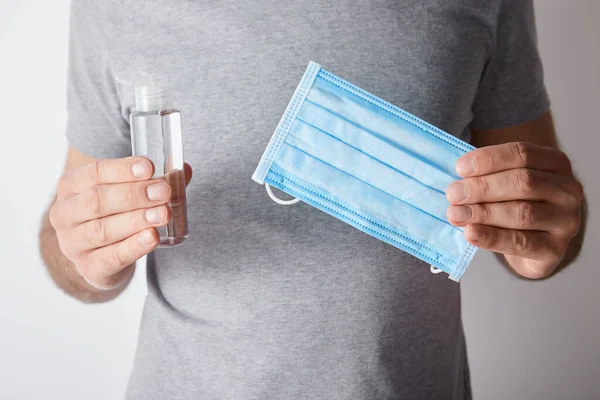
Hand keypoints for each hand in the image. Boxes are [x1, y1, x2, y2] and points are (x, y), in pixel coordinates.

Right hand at [49, 157, 191, 289]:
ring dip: (136, 220)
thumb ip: (154, 181)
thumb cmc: (115, 214)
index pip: (94, 173)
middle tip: (163, 192)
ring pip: (103, 230)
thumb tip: (183, 170)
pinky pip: (111, 257)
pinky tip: (152, 238)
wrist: (102, 255)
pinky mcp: (89, 268)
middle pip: (97, 201)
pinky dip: (133, 247)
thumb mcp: (127, 192)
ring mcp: (73, 244)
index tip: (150, 167)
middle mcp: (65, 214)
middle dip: (133, 195)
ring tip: (163, 214)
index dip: (122, 169)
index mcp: (71, 186)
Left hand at [445, 142, 582, 278]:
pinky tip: (471, 233)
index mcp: (555, 163)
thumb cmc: (515, 205)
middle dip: (482, 188)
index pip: (522, 154)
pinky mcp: (555, 249)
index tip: (460, 168)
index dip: (488, 160)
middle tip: (453, 194)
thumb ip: (486, 177)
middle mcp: (567, 189)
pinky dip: (491, 237)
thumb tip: (456, 182)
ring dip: (483, 212)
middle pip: (522, 182)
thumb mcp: (505, 183)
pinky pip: (520, 242)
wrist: (534, 246)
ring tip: (455, 214)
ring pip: (522, 212)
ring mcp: (566, 220)